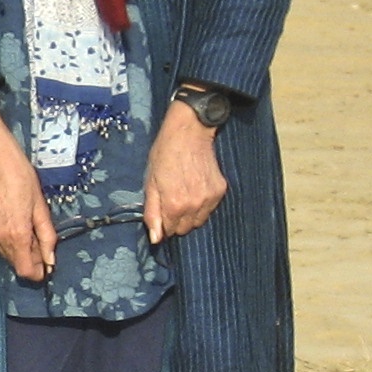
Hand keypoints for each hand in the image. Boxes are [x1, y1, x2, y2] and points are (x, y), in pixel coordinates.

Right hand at [0, 104, 55, 283]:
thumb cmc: (21, 178)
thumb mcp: (41, 207)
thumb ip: (47, 236)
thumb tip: (50, 260)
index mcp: (17, 234)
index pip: (25, 270)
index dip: (37, 272)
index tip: (46, 266)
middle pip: (15, 264)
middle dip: (30, 259)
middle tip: (41, 242)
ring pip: (6, 255)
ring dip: (19, 250)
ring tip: (28, 229)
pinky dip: (8, 240)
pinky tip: (14, 223)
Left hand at [143, 101, 228, 242]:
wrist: (190, 132)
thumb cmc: (164, 155)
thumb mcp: (150, 183)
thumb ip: (152, 213)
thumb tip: (156, 239)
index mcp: (174, 205)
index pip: (169, 232)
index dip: (163, 224)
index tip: (161, 211)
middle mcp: (195, 206)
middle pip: (185, 229)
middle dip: (176, 221)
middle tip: (171, 200)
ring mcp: (210, 199)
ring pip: (199, 221)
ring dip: (190, 215)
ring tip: (183, 194)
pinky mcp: (220, 191)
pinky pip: (210, 209)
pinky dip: (202, 205)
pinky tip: (195, 188)